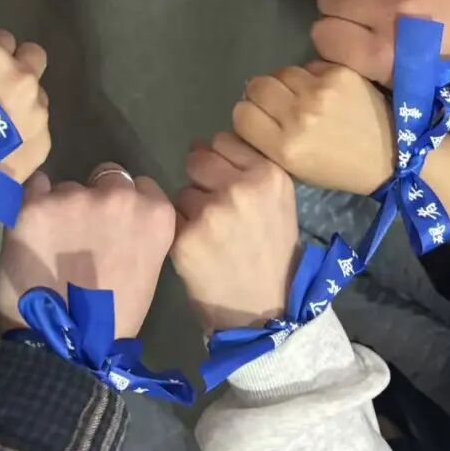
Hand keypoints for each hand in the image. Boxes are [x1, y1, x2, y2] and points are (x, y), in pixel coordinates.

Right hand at [0, 29, 50, 243]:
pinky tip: (5, 151)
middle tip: (0, 88)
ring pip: (38, 96)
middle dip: (20, 67)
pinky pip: (39, 127)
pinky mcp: (45, 142)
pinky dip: (26, 132)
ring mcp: (38, 112)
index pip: (3, 37)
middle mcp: (23, 79)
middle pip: (34, 56)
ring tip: (0, 128)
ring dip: (24, 103)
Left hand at [0, 164, 175, 336]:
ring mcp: (74, 197)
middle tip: (82, 235)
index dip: (125, 205)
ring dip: (62, 207)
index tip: (114, 227)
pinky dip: (33, 205)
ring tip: (52, 246)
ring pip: (68, 187)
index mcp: (155, 214)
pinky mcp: (34, 205)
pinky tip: (32, 232)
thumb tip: (115, 220)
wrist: (63, 347)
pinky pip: (34, 188)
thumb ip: (136, 232)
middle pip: (107, 176)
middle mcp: (118, 195)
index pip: (141, 186)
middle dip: (97, 198)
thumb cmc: (111, 319)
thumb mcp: (146, 269)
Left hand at [173, 133, 299, 332]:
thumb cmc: (272, 252)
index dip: (220, 160)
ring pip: (182, 192)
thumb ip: (249, 169)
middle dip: (200, 179)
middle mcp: (239, 188)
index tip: (226, 182)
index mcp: (267, 175)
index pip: (223, 141)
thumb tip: (204, 146)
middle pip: (196, 160)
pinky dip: (180, 233)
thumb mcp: (278, 201)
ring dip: (190, 209)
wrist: (264, 309)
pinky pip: (171, 220)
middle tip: (214, 208)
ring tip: (211, 236)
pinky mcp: (184, 239)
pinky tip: (199, 251)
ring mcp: (210, 214)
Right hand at [232, 61, 392, 195]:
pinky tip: (326, 91)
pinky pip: (309, 66)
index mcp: (285, 147)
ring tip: (304, 96)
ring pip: (281, 71)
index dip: (249, 114)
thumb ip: (268, 139)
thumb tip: (251, 106)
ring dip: (287, 82)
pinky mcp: (340, 73)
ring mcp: (320, 91)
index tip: (261, 119)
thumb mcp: (295, 168)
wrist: (393, 154)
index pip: (242, 114)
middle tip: (280, 103)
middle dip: (263, 94)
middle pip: (257, 86)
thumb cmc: (339, 167)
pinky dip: (313, 76)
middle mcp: (299, 116)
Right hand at [312, 0, 449, 94]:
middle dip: (338, 13)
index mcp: (385, 54)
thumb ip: (374, 71)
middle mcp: (388, 13)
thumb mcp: (418, 93)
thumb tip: (343, 56)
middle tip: (359, 23)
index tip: (346, 46)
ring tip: (380, 4)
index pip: (323, 35)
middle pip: (329, 0)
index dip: (331, 42)